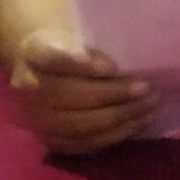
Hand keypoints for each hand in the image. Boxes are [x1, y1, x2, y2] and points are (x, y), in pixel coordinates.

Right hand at [7, 30, 157, 154]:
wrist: (43, 71)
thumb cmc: (72, 48)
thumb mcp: (79, 36)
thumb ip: (93, 51)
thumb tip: (115, 72)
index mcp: (35, 55)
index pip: (53, 59)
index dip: (80, 64)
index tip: (113, 67)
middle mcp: (30, 90)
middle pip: (71, 97)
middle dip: (113, 96)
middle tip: (148, 90)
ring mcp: (38, 119)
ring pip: (79, 125)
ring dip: (119, 118)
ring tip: (150, 109)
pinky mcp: (51, 140)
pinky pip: (83, 144)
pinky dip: (113, 136)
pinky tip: (138, 124)